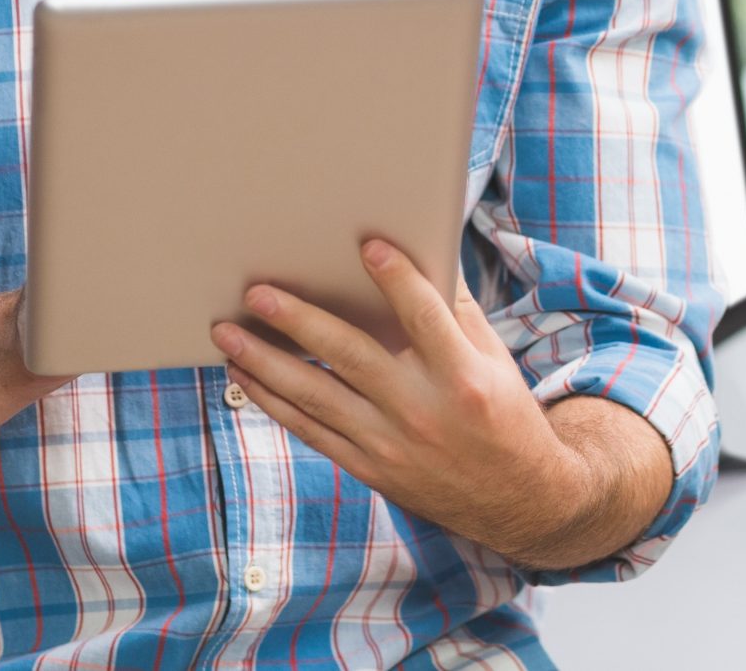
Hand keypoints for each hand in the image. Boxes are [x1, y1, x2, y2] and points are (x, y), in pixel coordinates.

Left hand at [212, 241, 591, 565]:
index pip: (425, 316)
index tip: (368, 245)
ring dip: (265, 363)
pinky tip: (245, 375)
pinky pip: (311, 430)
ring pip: (316, 396)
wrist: (518, 500)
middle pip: (350, 355)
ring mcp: (391, 443)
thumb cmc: (504, 414)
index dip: (397, 279)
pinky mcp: (370, 467)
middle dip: (298, 321)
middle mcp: (422, 410)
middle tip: (257, 293)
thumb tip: (422, 254)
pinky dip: (274, 402)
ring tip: (227, 333)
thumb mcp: (494, 359)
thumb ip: (455, 310)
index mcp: (462, 375)